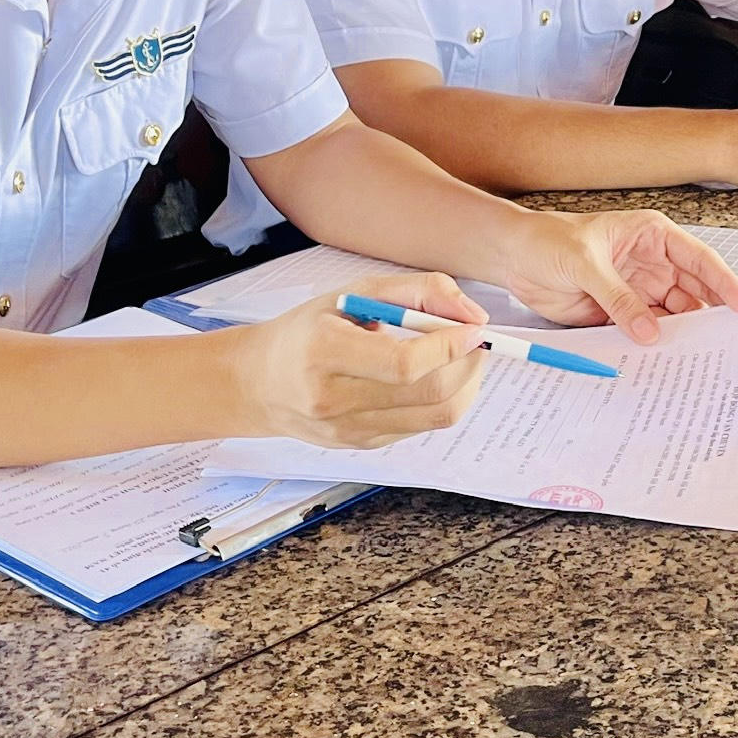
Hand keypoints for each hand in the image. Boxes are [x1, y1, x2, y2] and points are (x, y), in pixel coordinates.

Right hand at [234, 275, 489, 447]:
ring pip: (434, 417)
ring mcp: (348, 430)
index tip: (474, 327)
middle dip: (469, 366)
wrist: (260, 382)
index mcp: (324, 351)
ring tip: (461, 358)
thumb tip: (472, 313)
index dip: (450, 346)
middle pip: (429, 395)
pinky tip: (432, 377)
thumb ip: (416, 291)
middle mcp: (333, 399)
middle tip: (476, 341)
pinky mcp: (362, 446)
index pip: (404, 363)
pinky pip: (421, 426)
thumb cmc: (309, 329)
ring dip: (464, 385)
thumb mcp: (353, 293)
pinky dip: (440, 400)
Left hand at [502, 210, 737, 343]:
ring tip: (699, 357)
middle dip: (709, 314)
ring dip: (682, 333)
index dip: (724, 282)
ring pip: (672, 314)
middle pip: (692, 291)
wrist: (514, 259)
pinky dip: (655, 345)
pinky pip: (646, 330)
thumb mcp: (585, 264)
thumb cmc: (548, 241)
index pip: (699, 259)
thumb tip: (650, 330)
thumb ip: (619, 297)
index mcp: (652, 236)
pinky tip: (666, 360)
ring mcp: (638, 290)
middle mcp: (652, 263)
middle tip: (728, 341)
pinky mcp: (620, 313)